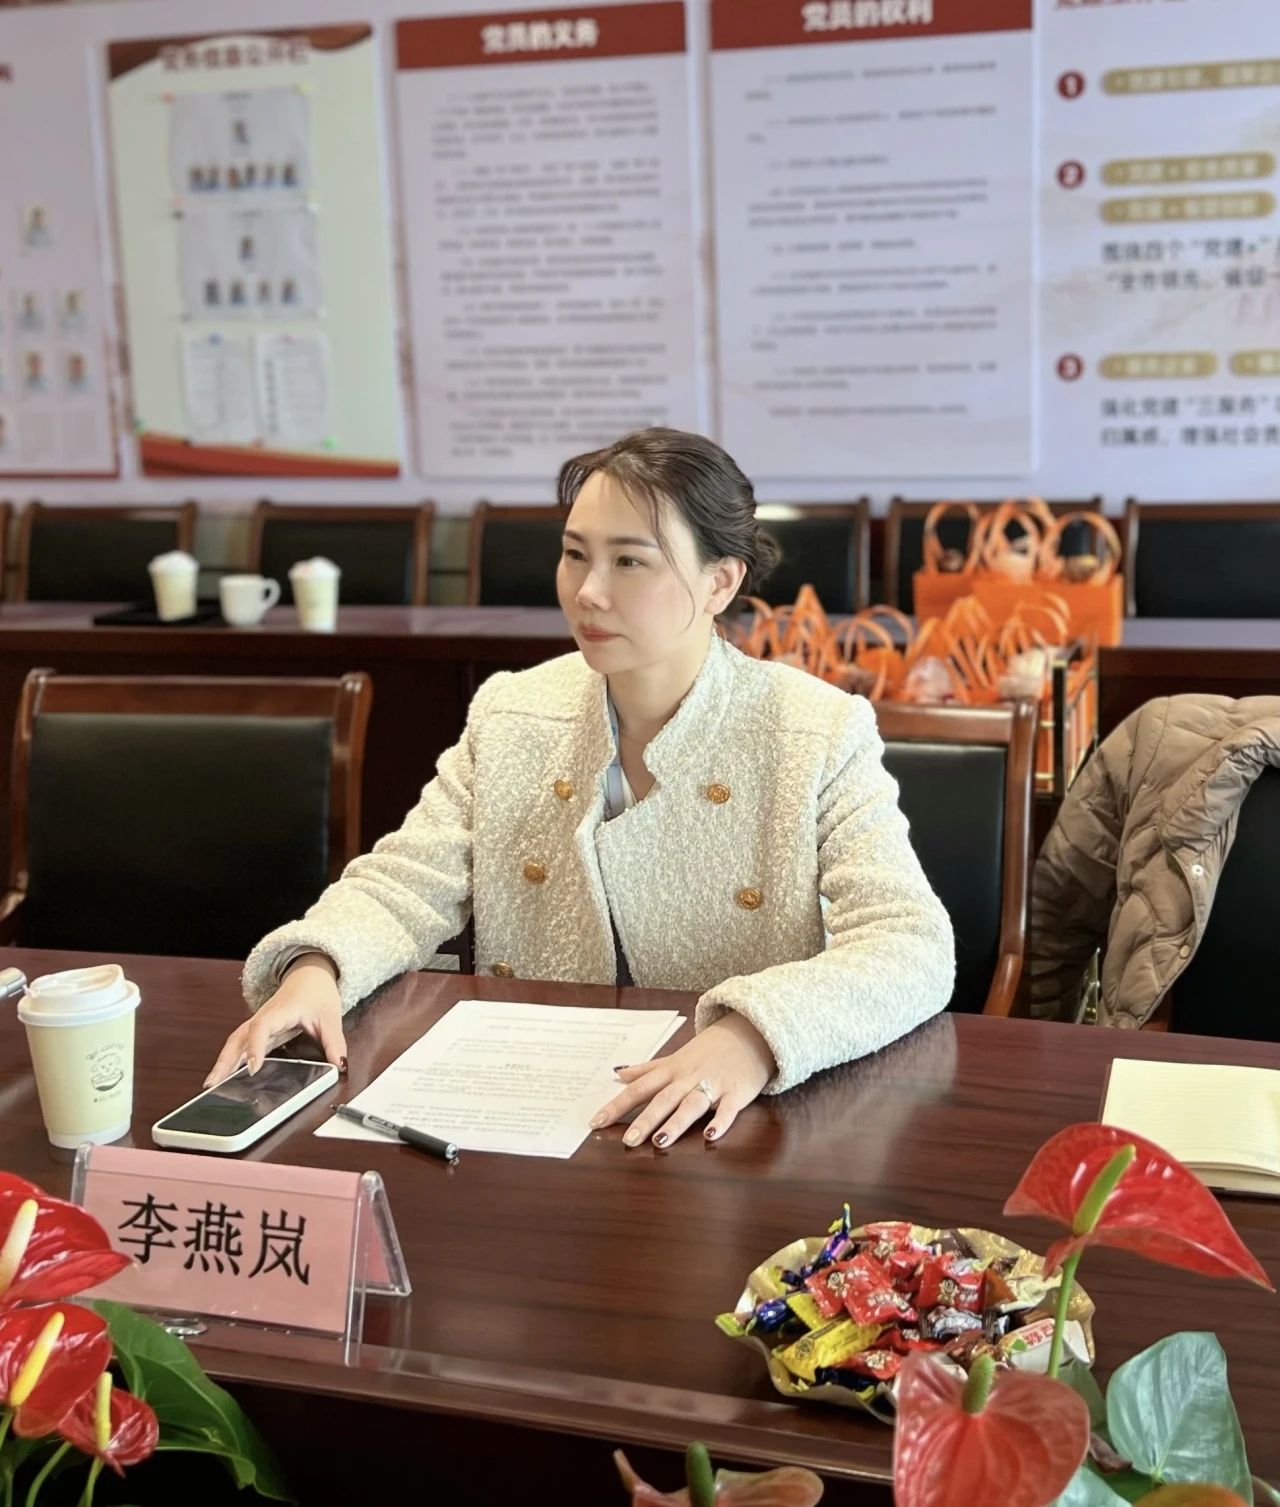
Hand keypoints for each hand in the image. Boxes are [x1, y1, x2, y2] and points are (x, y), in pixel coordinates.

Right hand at [205, 957, 345, 1086]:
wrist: (310, 974)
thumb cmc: (316, 992)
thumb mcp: (330, 1017)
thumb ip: (334, 1042)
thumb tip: (339, 1065)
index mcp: (279, 1011)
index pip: (261, 1028)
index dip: (255, 1047)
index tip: (253, 1068)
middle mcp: (263, 1018)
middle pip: (238, 1038)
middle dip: (224, 1061)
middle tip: (212, 1085)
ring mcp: (258, 1024)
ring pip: (235, 1042)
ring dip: (223, 1062)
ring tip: (211, 1086)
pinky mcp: (259, 1031)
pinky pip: (241, 1045)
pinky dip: (231, 1060)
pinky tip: (225, 1077)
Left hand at [589, 1013, 774, 1148]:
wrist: (750, 1032)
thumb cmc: (709, 1049)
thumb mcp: (676, 1056)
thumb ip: (647, 1068)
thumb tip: (618, 1073)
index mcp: (671, 1070)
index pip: (638, 1088)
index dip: (617, 1105)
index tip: (595, 1122)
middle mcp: (688, 1078)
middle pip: (663, 1099)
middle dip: (645, 1120)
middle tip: (627, 1141)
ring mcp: (713, 1084)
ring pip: (692, 1105)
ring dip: (676, 1123)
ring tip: (660, 1141)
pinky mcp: (737, 1092)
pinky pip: (728, 1109)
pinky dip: (720, 1122)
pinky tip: (711, 1136)